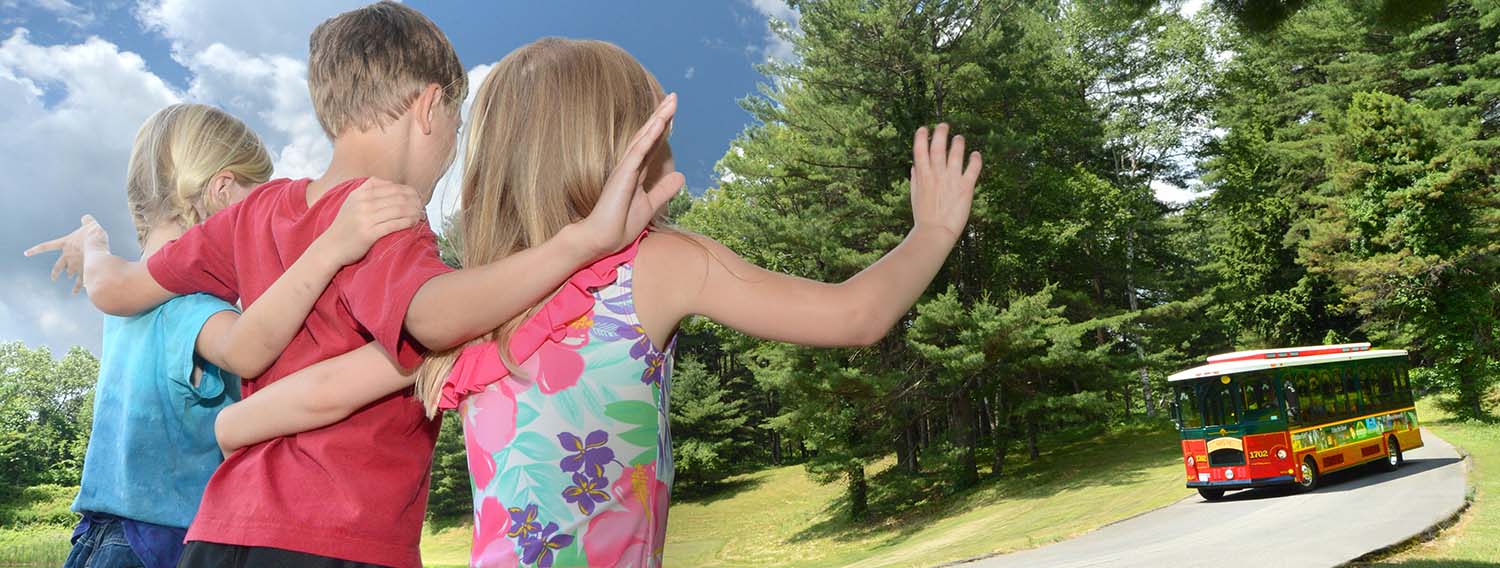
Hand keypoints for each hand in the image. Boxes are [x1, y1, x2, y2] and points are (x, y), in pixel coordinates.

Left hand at [25, 214, 108, 293]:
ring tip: (72, 289)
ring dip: (70, 280)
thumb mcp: (91, 224)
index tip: (26, 253)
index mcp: (65, 244)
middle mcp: (68, 256)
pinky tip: (77, 293)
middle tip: (54, 278)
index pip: (46, 246)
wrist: (98, 245)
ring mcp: (75, 265)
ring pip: (70, 274)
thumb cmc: (93, 234)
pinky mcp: (84, 271)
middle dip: (56, 272)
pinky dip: (78, 288)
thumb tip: (86, 218)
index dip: (36, 250)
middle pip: (58, 266)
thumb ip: (87, 221)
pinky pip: (80, 282)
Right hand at [316, 178, 424, 265]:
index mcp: (360, 193)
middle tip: (423, 206)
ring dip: (414, 211)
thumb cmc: (346, 225)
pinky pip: (394, 224)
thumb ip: (369, 189)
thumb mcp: (353, 201)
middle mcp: (363, 203)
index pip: (392, 187)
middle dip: (414, 201)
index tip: (417, 197)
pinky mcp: (368, 233)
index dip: (408, 191)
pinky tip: (415, 222)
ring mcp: (365, 218)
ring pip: (398, 210)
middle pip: (397, 197)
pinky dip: (408, 222)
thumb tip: (392, 184)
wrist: (330, 247)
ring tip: (422, 215)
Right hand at [572, 93, 685, 256]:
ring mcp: (625, 168)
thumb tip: (680, 176)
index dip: (663, 126)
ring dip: (658, 119)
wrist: (600, 239)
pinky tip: (659, 122)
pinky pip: (638, 151)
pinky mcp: (622, 174)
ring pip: (644, 137)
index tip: (673, 109)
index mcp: (636, 171)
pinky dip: (649, 136)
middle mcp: (630, 165)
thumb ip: (663, 190)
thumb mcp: (650, 205)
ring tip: (670, 102)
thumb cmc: (620, 224)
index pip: (652, 144)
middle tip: (674, 96)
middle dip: (662, 115)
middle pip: (649, 134)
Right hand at [910, 123, 981, 241]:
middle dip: (940, 132)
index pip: (920, 149)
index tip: (923, 128)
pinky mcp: (965, 187)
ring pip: (956, 152)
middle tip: (944, 125)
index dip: (921, 136)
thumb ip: (916, 179)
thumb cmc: (923, 217)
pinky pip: (973, 167)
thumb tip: (914, 167)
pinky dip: (975, 159)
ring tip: (959, 138)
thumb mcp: (915, 196)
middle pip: (938, 146)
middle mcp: (936, 173)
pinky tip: (976, 154)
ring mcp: (951, 179)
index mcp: (922, 175)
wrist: (935, 233)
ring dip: (958, 142)